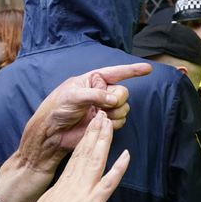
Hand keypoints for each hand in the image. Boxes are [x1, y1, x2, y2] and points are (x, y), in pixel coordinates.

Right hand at [18, 112, 129, 201]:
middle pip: (86, 152)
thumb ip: (56, 200)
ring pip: (96, 160)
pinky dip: (118, 168)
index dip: (84, 140)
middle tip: (101, 114)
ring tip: (110, 123)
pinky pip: (108, 183)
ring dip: (104, 141)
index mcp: (64, 184)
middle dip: (94, 132)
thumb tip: (58, 200)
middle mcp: (74, 183)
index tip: (89, 125)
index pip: (76, 156)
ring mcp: (84, 191)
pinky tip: (127, 155)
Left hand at [36, 63, 151, 150]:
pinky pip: (120, 121)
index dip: (133, 71)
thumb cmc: (57, 108)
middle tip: (103, 106)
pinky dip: (112, 123)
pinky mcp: (105, 123)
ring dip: (114, 113)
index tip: (148, 69)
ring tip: (97, 116)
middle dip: (117, 99)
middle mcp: (101, 92)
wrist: (52, 132)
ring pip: (124, 108)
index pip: (116, 72)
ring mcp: (104, 108)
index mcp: (93, 80)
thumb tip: (114, 100)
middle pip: (123, 92)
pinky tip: (99, 124)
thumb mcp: (73, 96)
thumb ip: (96, 95)